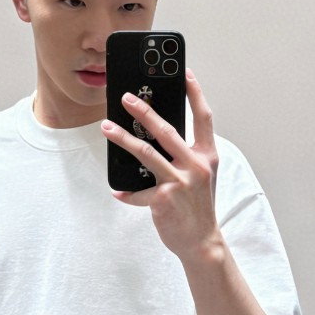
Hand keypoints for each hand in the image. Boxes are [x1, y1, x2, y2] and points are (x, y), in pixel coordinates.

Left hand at [101, 68, 222, 262]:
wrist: (202, 242)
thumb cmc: (197, 206)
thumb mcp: (200, 176)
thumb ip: (185, 155)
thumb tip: (157, 136)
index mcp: (207, 156)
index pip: (203, 117)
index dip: (195, 92)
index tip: (184, 72)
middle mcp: (196, 165)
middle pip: (166, 129)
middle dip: (143, 111)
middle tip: (125, 98)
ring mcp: (180, 182)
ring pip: (145, 153)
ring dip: (122, 138)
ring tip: (106, 127)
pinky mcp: (164, 199)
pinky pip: (138, 190)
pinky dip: (127, 192)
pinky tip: (119, 191)